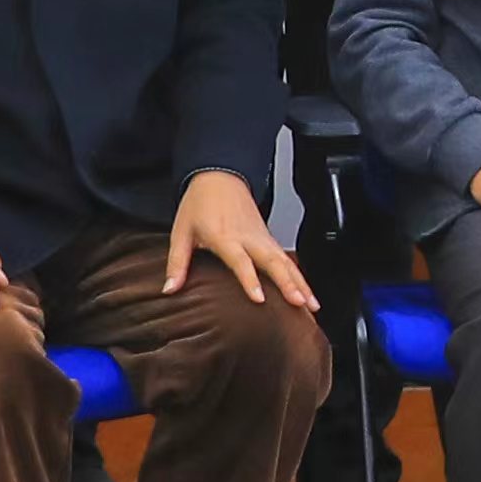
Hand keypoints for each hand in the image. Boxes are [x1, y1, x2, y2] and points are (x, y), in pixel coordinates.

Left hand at [163, 177, 314, 307]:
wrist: (219, 176)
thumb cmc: (199, 204)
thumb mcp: (181, 232)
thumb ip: (177, 263)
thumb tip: (169, 289)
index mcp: (224, 236)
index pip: (240, 260)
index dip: (250, 280)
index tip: (260, 299)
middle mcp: (248, 237)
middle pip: (272, 261)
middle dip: (288, 283)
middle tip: (299, 302)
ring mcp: (262, 237)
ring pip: (285, 261)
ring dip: (301, 283)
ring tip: (311, 304)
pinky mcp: (268, 238)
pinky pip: (287, 259)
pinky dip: (300, 276)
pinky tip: (307, 293)